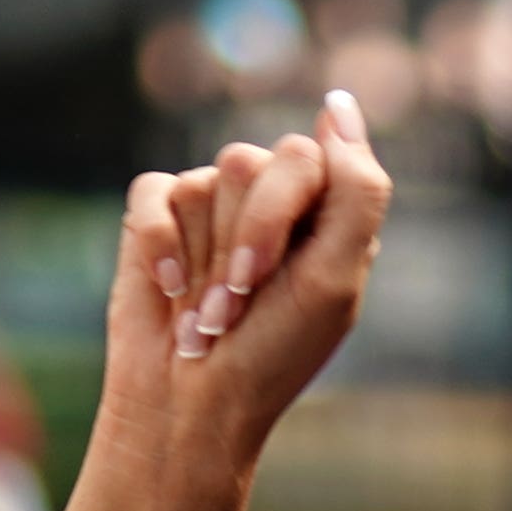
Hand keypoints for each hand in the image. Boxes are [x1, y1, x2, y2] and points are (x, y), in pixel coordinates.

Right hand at [82, 93, 394, 510]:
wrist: (193, 406)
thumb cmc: (273, 355)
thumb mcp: (334, 279)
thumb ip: (356, 189)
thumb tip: (337, 104)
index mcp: (321, 209)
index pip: (306, 155)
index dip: (279, 214)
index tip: (269, 275)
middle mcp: (267, 197)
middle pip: (248, 161)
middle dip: (241, 241)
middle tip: (239, 301)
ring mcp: (210, 202)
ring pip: (202, 180)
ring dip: (203, 259)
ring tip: (208, 310)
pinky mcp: (155, 215)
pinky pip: (155, 191)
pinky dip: (160, 248)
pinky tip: (169, 292)